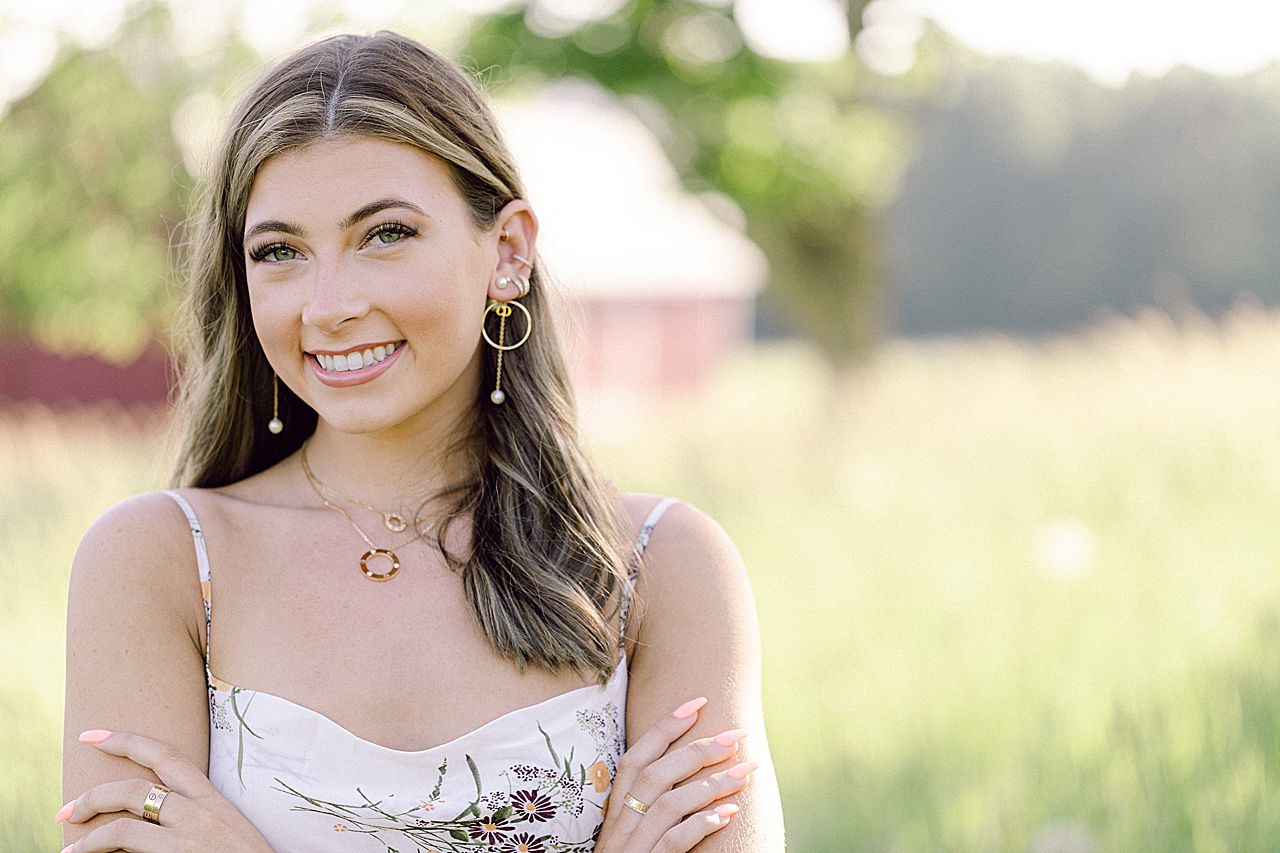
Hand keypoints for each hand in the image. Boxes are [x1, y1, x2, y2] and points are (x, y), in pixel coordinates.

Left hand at [57, 729, 272, 851]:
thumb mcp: (223, 832)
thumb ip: (190, 819)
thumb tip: (146, 822)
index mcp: (213, 800)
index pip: (167, 756)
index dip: (126, 741)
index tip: (93, 735)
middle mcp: (201, 813)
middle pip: (135, 788)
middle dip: (92, 795)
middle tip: (66, 809)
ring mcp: (189, 838)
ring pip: (124, 823)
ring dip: (89, 836)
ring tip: (72, 848)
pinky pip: (129, 849)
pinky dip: (102, 852)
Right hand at [595, 697, 757, 851]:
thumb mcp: (633, 833)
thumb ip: (653, 805)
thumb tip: (691, 772)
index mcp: (615, 810)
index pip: (635, 757)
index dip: (665, 727)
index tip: (698, 702)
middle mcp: (619, 824)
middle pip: (656, 774)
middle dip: (698, 749)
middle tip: (736, 736)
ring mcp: (630, 848)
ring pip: (668, 804)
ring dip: (710, 784)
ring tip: (746, 773)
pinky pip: (672, 842)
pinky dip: (701, 825)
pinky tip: (728, 814)